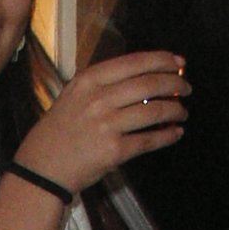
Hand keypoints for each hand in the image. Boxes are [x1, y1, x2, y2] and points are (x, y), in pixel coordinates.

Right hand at [14, 51, 188, 196]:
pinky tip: (175, 133)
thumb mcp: (74, 97)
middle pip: (149, 84)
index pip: (135, 62)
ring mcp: (106, 125)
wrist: (42, 168)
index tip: (179, 64)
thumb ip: (104, 85)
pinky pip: (149, 140)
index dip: (162, 61)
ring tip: (182, 112)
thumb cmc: (59, 133)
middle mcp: (98, 99)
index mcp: (89, 81)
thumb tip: (145, 78)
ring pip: (154, 112)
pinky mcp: (113, 151)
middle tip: (186, 88)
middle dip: (174, 85)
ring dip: (175, 110)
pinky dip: (167, 136)